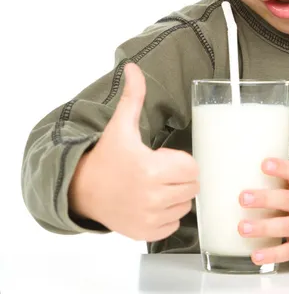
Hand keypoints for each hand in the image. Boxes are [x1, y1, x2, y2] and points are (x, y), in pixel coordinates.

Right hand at [68, 62, 198, 241]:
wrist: (83, 190)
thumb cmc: (107, 156)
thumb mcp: (121, 125)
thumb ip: (133, 96)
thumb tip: (133, 66)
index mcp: (150, 169)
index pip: (192, 168)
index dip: (180, 161)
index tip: (162, 158)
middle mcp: (151, 197)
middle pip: (192, 187)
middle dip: (180, 177)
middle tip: (160, 171)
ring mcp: (148, 218)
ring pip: (185, 206)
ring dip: (175, 196)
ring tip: (154, 186)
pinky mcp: (145, 233)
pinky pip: (173, 224)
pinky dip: (166, 214)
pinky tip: (149, 203)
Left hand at [238, 158, 288, 266]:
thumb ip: (277, 183)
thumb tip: (239, 174)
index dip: (282, 168)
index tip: (264, 164)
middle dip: (265, 199)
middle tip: (243, 198)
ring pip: (287, 226)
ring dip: (263, 227)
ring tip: (242, 227)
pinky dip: (272, 254)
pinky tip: (256, 255)